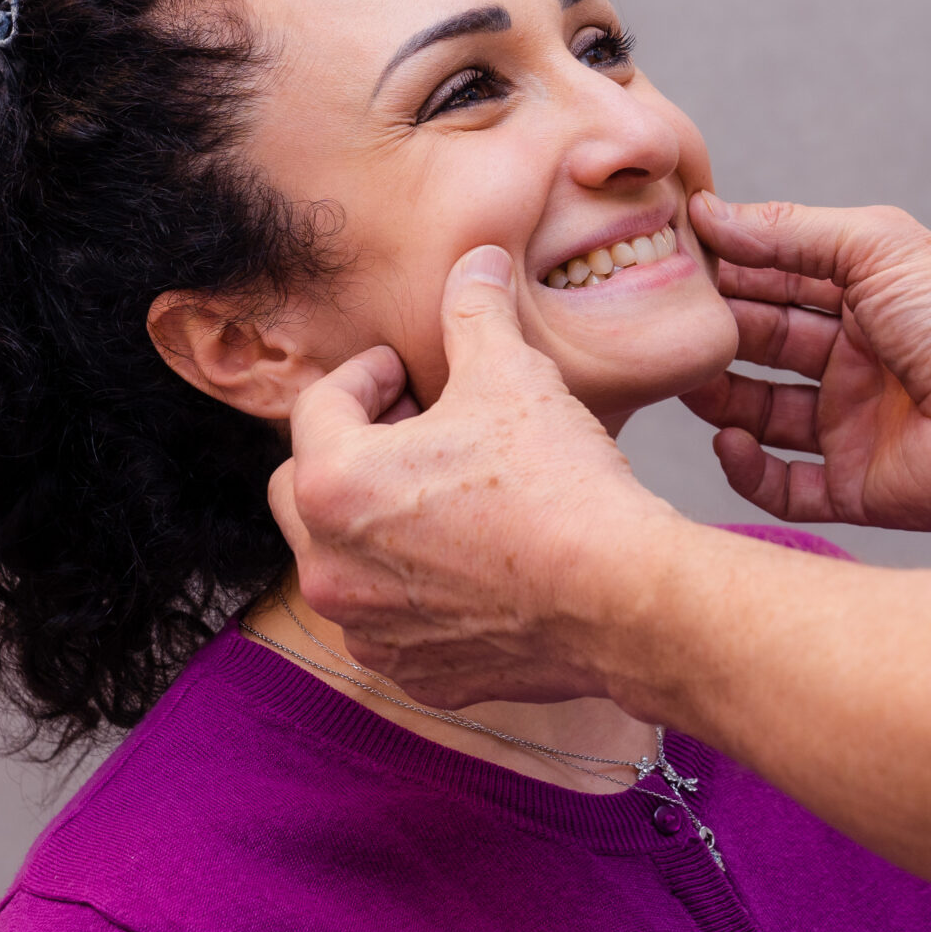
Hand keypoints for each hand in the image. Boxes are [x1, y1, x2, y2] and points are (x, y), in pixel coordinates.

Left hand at [268, 246, 689, 708]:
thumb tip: (473, 258)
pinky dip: (413, 587)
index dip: (367, 375)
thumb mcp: (512, 374)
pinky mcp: (414, 673)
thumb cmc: (560, 486)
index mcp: (334, 484)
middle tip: (415, 429)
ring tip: (444, 493)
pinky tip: (470, 558)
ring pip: (343, 559)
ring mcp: (369, 629)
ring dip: (376, 522)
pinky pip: (389, 619)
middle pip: (309, 487)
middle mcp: (329, 566)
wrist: (621, 597)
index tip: (407, 371)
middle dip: (353, 450)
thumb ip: (475, 310)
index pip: (319, 406)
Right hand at [681, 193, 930, 530]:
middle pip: (764, 344)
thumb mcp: (874, 245)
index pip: (779, 281)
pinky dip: (748, 469)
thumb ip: (789, 231)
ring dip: (719, 397)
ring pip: (762, 413)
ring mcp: (854, 425)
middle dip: (717, 332)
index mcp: (867, 299)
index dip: (730, 272)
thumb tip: (713, 211)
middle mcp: (858, 361)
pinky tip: (729, 440)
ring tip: (687, 379)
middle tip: (668, 321)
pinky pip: (784, 484)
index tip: (674, 260)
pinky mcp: (857, 486)